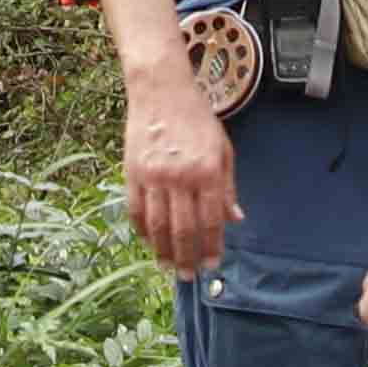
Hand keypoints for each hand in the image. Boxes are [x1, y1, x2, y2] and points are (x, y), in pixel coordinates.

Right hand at [122, 87, 235, 277]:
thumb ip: (228, 187)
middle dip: (187, 258)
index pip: (211, 221)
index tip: (213, 264)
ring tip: (168, 267)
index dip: (212, 247)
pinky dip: (142, 230)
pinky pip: (136, 210)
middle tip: (189, 276)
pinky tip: (149, 242)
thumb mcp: (223, 148)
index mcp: (208, 171)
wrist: (161, 90)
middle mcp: (180, 177)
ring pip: (158, 226)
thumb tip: (235, 219)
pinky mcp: (132, 173)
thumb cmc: (197, 118)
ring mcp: (153, 176)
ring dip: (163, 252)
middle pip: (183, 230)